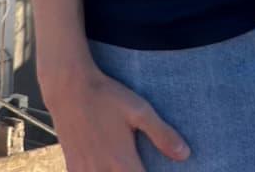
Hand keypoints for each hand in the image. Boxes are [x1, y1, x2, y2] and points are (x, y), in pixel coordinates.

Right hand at [41, 62, 190, 168]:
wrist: (69, 90)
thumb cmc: (107, 97)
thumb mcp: (140, 110)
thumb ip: (162, 135)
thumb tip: (185, 155)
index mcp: (123, 163)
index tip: (158, 169)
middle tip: (138, 164)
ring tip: (125, 165)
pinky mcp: (73, 169)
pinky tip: (106, 166)